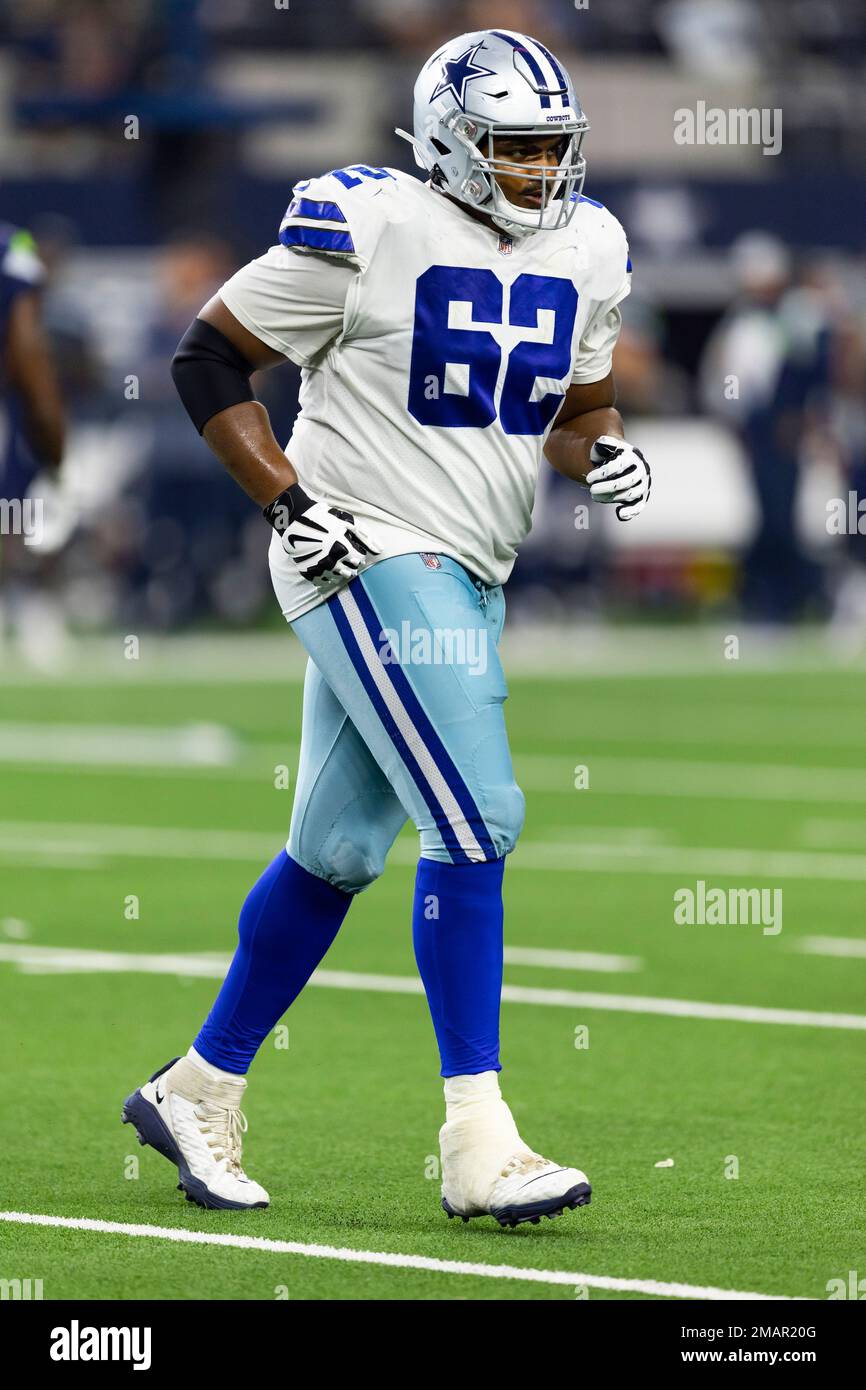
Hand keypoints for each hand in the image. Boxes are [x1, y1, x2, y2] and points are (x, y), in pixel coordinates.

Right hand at [265, 485, 379, 582]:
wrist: (294, 519)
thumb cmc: (323, 517)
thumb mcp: (346, 521)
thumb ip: (365, 536)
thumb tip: (380, 550)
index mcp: (344, 548)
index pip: (360, 560)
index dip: (358, 554)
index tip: (354, 548)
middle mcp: (332, 561)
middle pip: (350, 572)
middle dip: (350, 564)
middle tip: (344, 555)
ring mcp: (319, 567)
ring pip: (336, 578)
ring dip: (339, 571)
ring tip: (335, 561)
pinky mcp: (307, 571)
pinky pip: (321, 581)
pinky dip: (325, 577)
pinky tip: (325, 568)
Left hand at [586, 435, 650, 520]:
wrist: (619, 463)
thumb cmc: (609, 455)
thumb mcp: (604, 446)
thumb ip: (602, 444)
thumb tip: (601, 442)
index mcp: (632, 455)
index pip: (619, 464)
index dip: (603, 473)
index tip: (589, 479)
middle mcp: (641, 470)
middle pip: (627, 481)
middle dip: (607, 487)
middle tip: (591, 490)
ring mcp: (643, 484)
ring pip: (631, 494)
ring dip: (612, 498)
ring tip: (595, 497)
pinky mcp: (641, 497)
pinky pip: (639, 506)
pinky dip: (631, 511)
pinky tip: (620, 514)